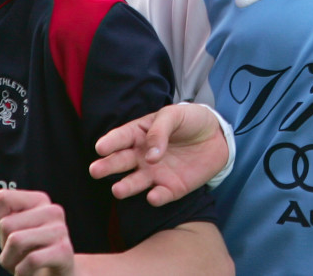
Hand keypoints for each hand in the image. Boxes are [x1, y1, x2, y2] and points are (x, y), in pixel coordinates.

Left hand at [0, 189, 73, 275]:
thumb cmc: (29, 252)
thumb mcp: (12, 230)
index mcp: (39, 200)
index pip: (2, 197)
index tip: (7, 232)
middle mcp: (53, 210)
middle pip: (5, 224)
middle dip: (4, 245)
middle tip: (18, 253)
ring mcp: (60, 230)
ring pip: (15, 241)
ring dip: (10, 261)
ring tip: (22, 263)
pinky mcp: (64, 251)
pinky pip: (30, 260)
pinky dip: (21, 272)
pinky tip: (29, 272)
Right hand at [90, 103, 228, 205]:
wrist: (216, 135)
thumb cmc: (190, 120)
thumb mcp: (174, 115)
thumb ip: (160, 131)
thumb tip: (150, 155)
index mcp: (139, 134)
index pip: (121, 138)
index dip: (110, 142)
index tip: (100, 147)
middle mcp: (142, 156)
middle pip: (121, 162)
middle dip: (108, 167)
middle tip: (95, 170)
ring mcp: (155, 173)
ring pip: (136, 182)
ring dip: (126, 187)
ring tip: (117, 190)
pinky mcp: (171, 188)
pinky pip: (161, 195)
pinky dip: (156, 197)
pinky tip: (152, 196)